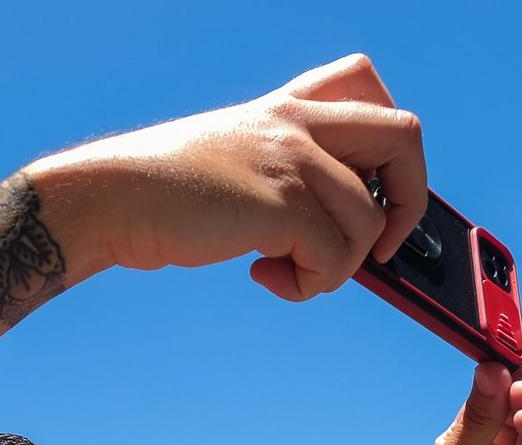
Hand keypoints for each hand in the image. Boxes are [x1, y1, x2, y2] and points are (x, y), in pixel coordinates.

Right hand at [36, 54, 425, 300]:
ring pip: (370, 220)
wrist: (112, 197)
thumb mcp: (236, 156)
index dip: (386, 140)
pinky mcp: (281, 203)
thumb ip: (287, 170)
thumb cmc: (164, 190)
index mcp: (286, 105)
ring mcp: (292, 159)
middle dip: (409, 202)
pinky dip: (309, 284)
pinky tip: (264, 275)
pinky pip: (335, 258)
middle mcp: (297, 121)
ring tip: (287, 270)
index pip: (367, 82)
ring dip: (339, 265)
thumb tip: (342, 230)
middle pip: (404, 136)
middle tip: (376, 244)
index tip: (368, 188)